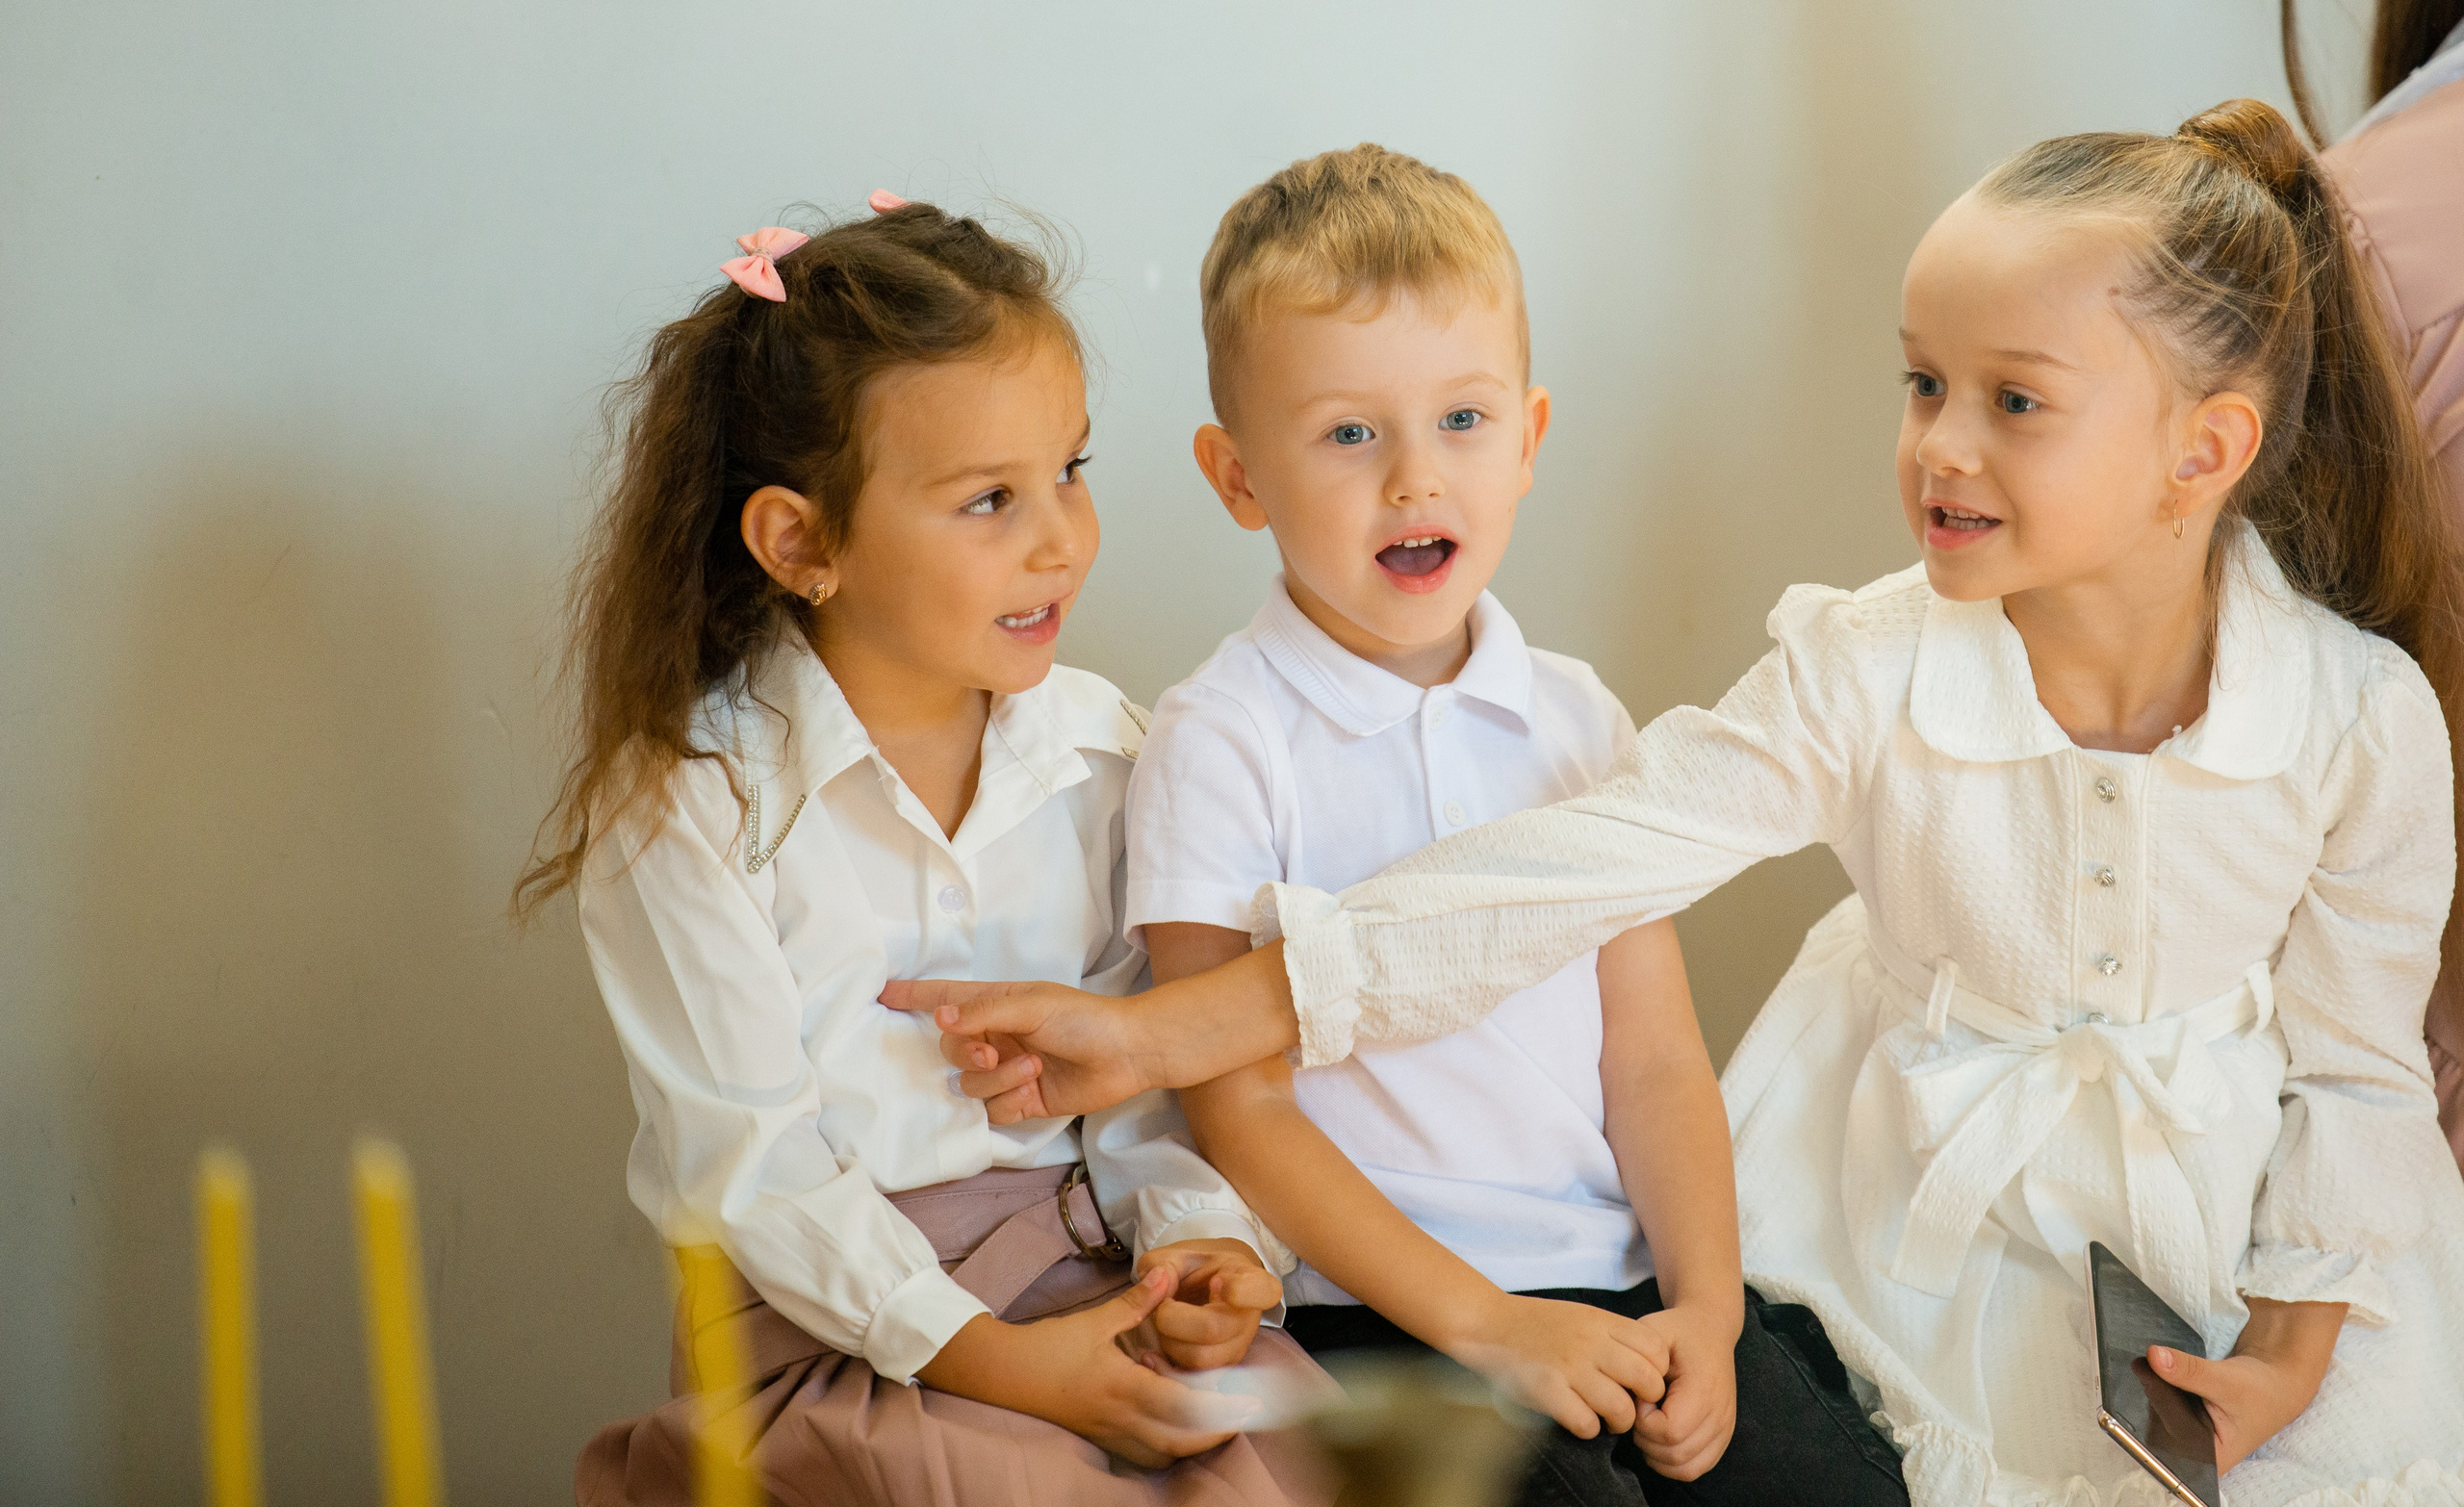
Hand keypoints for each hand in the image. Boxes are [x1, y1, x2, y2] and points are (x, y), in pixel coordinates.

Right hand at [879, 979, 1156, 1120]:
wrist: (1126, 1055)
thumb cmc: (1083, 1019)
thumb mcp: (1032, 1006)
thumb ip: (983, 1013)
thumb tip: (939, 1016)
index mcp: (996, 1005)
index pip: (945, 999)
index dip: (914, 996)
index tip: (881, 993)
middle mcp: (996, 1037)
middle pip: (950, 1049)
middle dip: (966, 1052)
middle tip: (992, 1052)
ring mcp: (1006, 1070)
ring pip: (969, 1083)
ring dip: (996, 1078)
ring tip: (1031, 1068)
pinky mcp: (1020, 1101)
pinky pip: (991, 1109)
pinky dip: (1008, 1099)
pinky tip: (1034, 1088)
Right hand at [916, 1267, 1261, 1465]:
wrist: (1000, 1374)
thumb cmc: (1047, 1347)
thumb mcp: (1094, 1320)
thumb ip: (1137, 1302)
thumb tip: (1168, 1275)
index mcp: (1123, 1389)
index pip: (1185, 1408)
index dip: (1223, 1409)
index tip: (1252, 1402)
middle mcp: (1120, 1419)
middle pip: (1181, 1442)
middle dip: (1216, 1434)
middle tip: (1242, 1416)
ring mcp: (1108, 1434)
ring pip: (1162, 1453)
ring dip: (1191, 1441)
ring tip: (1212, 1418)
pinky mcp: (1098, 1437)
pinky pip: (1142, 1452)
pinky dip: (1165, 1443)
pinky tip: (1171, 1419)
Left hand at [1133, 1239, 1282, 1371]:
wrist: (1201, 1291)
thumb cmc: (1193, 1272)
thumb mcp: (1177, 1256)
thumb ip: (1163, 1264)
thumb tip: (1158, 1282)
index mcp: (1250, 1281)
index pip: (1264, 1291)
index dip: (1240, 1290)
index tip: (1216, 1281)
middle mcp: (1249, 1319)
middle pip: (1213, 1329)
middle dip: (1172, 1318)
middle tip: (1164, 1304)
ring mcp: (1237, 1348)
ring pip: (1200, 1358)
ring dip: (1169, 1342)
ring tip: (1165, 1324)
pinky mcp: (1220, 1370)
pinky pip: (1191, 1377)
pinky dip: (1166, 1365)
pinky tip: (1155, 1349)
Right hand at [1446, 1293, 1670, 1438]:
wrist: (1488, 1323)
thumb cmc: (1538, 1323)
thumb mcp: (1583, 1315)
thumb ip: (1615, 1335)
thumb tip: (1651, 1366)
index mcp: (1601, 1321)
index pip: (1658, 1349)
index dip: (1658, 1371)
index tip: (1643, 1381)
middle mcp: (1590, 1342)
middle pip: (1648, 1381)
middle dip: (1646, 1402)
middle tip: (1632, 1406)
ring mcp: (1568, 1367)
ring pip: (1621, 1408)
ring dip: (1619, 1422)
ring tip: (1608, 1420)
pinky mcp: (1546, 1391)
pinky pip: (1586, 1424)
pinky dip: (1588, 1430)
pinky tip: (1580, 1421)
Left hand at [1631, 1301, 1739, 1480]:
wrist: (1710, 1331)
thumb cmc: (1677, 1332)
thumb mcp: (1654, 1331)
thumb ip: (1639, 1361)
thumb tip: (1634, 1400)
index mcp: (1704, 1389)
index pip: (1669, 1431)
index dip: (1644, 1421)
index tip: (1640, 1397)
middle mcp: (1720, 1414)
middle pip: (1676, 1454)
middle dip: (1646, 1440)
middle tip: (1640, 1412)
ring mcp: (1724, 1429)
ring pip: (1686, 1468)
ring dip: (1657, 1455)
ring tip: (1648, 1425)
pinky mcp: (1723, 1437)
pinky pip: (1695, 1469)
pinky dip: (1672, 1464)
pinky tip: (1659, 1441)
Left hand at [2148, 1296, 2345, 1471]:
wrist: (2274, 1382)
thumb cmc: (2261, 1391)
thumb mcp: (2226, 1381)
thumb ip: (2189, 1371)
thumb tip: (2154, 1357)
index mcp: (2212, 1460)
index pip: (2169, 1438)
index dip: (2155, 1405)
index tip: (2144, 1371)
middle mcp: (2197, 1455)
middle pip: (2158, 1426)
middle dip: (2153, 1393)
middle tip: (2146, 1363)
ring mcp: (2188, 1440)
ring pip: (2155, 1414)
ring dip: (2153, 1388)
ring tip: (2156, 1365)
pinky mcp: (2182, 1422)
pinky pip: (2159, 1405)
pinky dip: (2158, 1386)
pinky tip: (2160, 1371)